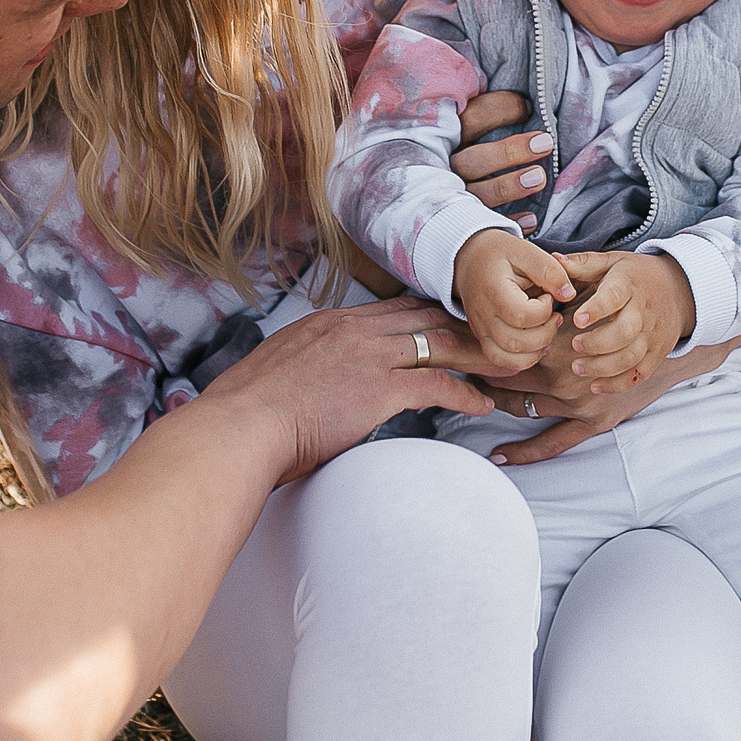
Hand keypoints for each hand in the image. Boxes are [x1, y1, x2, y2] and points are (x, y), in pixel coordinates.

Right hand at [193, 297, 494, 483]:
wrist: (237, 430)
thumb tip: (307, 387)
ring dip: (475, 353)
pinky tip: (482, 404)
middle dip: (460, 324)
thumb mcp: (274, 376)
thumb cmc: (245, 417)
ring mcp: (367, 355)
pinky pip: (437, 384)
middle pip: (422, 316)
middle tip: (490, 334)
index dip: (424, 315)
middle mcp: (351, 329)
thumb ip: (302, 371)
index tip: (448, 322)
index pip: (389, 310)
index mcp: (326, 324)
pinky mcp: (378, 388)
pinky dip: (465, 393)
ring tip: (503, 363)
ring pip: (438, 343)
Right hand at [453, 90, 551, 219]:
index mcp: (446, 140)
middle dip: (509, 151)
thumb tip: (524, 100)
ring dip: (509, 186)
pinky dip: (508, 223)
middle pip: (473, 160)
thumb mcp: (465, 132)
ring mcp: (452, 199)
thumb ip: (485, 117)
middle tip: (545, 142)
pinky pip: (484, 226)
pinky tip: (532, 219)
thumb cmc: (463, 154)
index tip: (528, 107)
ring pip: (478, 194)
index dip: (499, 110)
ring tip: (539, 177)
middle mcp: (446, 170)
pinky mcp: (461, 226)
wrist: (424, 207)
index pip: (471, 120)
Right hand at [454, 228, 574, 368]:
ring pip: (510, 358)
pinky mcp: (484, 339)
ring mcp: (481, 330)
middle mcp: (483, 315)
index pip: (522, 315)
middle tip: (555, 315)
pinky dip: (523, 359)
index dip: (544, 310)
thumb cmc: (499, 254)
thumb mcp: (525, 250)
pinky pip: (502, 361)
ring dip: (537, 349)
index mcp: (493, 291)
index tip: (548, 296)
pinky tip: (536, 342)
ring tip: (546, 328)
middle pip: (517, 342)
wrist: (470, 260)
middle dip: (546, 333)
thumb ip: (549, 270)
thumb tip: (568, 294)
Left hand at [552, 251, 694, 393]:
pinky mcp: (656, 353)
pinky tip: (596, 385)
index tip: (577, 319)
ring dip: (602, 367)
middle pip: (625, 332)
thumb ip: (583, 263)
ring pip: (631, 357)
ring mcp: (652, 335)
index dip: (597, 309)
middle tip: (575, 345)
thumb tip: (553, 260)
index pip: (615, 296)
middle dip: (597, 343)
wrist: (681, 289)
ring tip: (578, 367)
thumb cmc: (637, 275)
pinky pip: (639, 374)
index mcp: (629, 285)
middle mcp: (644, 311)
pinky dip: (617, 384)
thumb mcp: (613, 261)